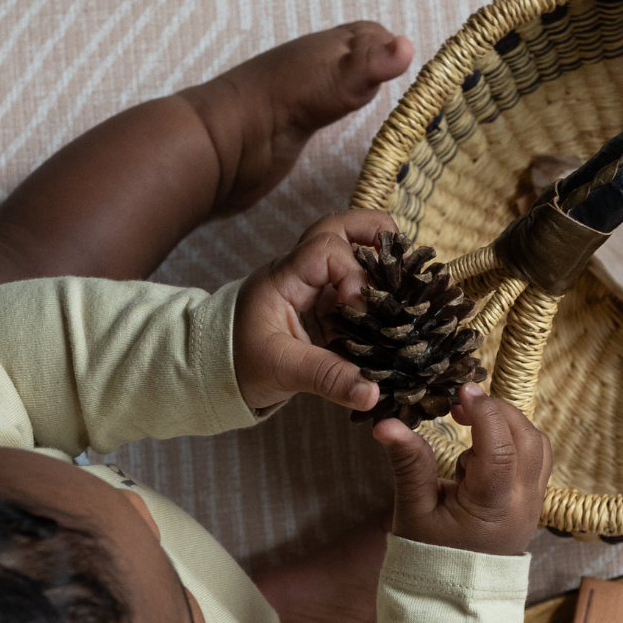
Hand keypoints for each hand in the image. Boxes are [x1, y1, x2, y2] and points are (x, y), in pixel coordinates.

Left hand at [233, 211, 400, 413]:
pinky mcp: (322, 304)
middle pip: (338, 228)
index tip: (364, 310)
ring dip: (378, 259)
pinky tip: (397, 305)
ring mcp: (311, 285)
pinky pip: (353, 283)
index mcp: (283, 278)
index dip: (355, 274)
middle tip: (404, 258)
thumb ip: (326, 378)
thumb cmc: (239, 363)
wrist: (216, 369)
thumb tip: (372, 393)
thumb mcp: (282, 370)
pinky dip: (376, 288)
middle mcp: (299, 272)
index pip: (326, 250)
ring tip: (407, 280)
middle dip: (374, 234)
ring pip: (348, 249)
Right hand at [373, 385, 551, 555]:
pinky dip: (516, 440)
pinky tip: (484, 449)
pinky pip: (537, 459)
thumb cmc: (430, 555)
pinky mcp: (533, 502)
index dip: (485, 412)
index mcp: (493, 508)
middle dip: (499, 412)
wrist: (455, 595)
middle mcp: (523, 504)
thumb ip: (409, 464)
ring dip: (510, 424)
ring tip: (473, 425)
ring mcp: (533, 504)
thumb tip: (387, 424)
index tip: (461, 393)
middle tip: (464, 404)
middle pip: (529, 439)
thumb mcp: (413, 511)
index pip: (502, 449)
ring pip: (539, 446)